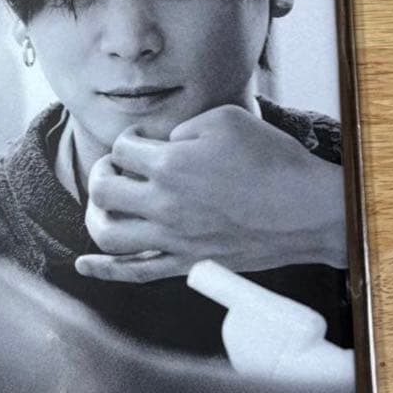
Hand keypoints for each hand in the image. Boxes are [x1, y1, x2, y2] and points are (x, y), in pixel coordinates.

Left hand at [77, 105, 347, 283]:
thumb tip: (162, 142)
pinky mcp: (186, 263)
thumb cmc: (273, 161)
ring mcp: (173, 238)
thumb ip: (183, 126)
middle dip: (105, 171)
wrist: (308, 210)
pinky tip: (85, 266)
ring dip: (96, 214)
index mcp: (170, 165)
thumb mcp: (226, 119)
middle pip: (103, 188)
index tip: (147, 140)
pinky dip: (104, 270)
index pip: (123, 147)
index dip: (132, 138)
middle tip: (119, 167)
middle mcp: (164, 204)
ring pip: (108, 232)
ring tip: (106, 204)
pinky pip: (134, 272)